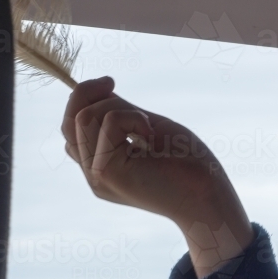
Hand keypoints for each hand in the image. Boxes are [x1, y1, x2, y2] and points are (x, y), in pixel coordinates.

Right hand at [62, 75, 253, 278]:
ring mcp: (98, 176)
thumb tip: (96, 90)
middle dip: (88, 94)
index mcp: (104, 167)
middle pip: (68, 123)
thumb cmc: (188, 163)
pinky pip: (106, 123)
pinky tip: (151, 135)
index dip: (83, 100)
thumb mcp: (147, 128)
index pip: (71, 130)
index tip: (109, 84)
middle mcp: (95, 176)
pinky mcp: (107, 172)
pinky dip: (132, 117)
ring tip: (148, 126)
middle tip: (113, 84)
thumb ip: (119, 114)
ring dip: (119, 108)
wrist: (209, 195)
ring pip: (82, 119)